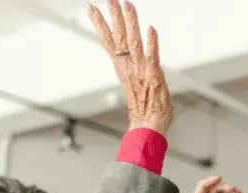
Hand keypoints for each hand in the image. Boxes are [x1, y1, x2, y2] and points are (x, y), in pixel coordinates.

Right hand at [89, 0, 172, 134]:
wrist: (149, 126)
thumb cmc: (145, 107)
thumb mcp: (137, 83)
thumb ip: (135, 67)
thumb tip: (133, 56)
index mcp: (123, 68)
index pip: (109, 41)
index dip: (101, 24)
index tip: (93, 8)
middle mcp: (130, 67)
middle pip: (119, 37)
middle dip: (114, 16)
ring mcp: (141, 71)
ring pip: (134, 42)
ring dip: (131, 23)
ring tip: (127, 5)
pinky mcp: (154, 77)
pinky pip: (153, 57)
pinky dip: (152, 44)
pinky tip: (151, 29)